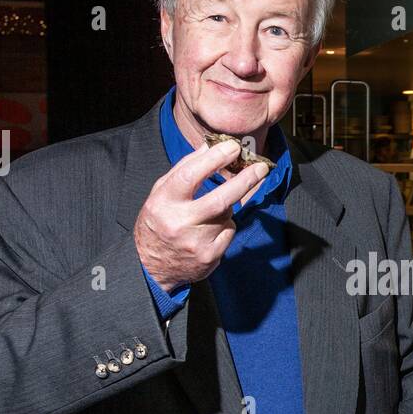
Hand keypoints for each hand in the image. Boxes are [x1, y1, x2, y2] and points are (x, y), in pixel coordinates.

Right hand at [134, 138, 270, 290]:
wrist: (152, 267)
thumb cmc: (158, 223)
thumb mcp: (161, 193)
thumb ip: (184, 169)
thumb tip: (209, 146)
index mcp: (164, 203)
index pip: (191, 175)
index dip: (215, 158)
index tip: (233, 147)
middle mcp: (180, 223)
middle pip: (221, 199)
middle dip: (245, 180)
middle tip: (261, 167)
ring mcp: (197, 242)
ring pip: (228, 214)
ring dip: (228, 206)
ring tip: (210, 211)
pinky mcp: (210, 256)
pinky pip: (229, 231)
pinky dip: (225, 225)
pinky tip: (210, 230)